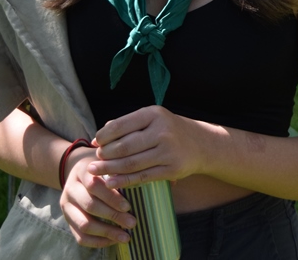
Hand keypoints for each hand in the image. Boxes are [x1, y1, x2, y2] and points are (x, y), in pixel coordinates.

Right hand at [60, 148, 135, 247]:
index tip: (128, 207)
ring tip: (126, 236)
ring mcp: (66, 207)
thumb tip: (137, 187)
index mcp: (81, 171)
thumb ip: (117, 174)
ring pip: (84, 224)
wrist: (81, 176)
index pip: (93, 185)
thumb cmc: (103, 170)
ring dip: (107, 232)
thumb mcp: (108, 165)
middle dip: (113, 216)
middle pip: (90, 205)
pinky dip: (98, 241)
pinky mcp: (68, 221)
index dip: (111, 197)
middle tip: (132, 222)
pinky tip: (113, 241)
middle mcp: (70, 189)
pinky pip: (80, 237)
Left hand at [89, 105, 208, 188]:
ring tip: (96, 171)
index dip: (103, 136)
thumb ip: (126, 125)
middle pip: (124, 146)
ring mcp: (168, 151)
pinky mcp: (172, 169)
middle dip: (105, 155)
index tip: (95, 143)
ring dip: (110, 169)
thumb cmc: (169, 130)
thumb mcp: (152, 119)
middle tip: (95, 160)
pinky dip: (124, 181)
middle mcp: (162, 131)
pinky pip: (143, 177)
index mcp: (154, 114)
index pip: (121, 125)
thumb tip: (96, 139)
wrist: (202, 143)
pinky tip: (111, 182)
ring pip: (131, 163)